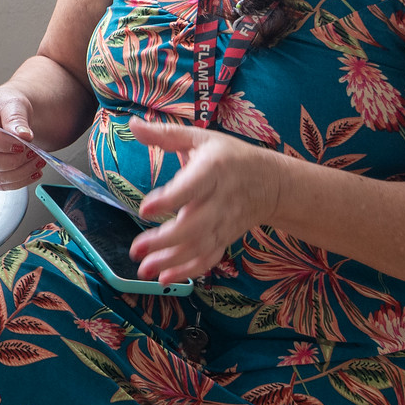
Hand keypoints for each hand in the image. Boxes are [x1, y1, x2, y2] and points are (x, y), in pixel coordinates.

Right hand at [0, 83, 43, 190]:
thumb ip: (16, 117)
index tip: (22, 142)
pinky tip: (33, 169)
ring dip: (19, 172)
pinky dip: (20, 180)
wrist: (16, 114)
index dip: (0, 142)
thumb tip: (21, 135)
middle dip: (12, 160)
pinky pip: (1, 184)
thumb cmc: (9, 104)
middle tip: (32, 152)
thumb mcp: (13, 101)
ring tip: (37, 159)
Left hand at [129, 122, 284, 283]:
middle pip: (195, 225)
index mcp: (214, 169)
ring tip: (144, 270)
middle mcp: (221, 199)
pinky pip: (210, 258)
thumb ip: (165, 134)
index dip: (170, 199)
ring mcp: (225, 223)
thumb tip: (132, 125)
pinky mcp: (226, 238)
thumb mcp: (200, 138)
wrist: (272, 183)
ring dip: (171, 261)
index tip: (145, 209)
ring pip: (199, 246)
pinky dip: (189, 271)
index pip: (192, 187)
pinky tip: (166, 278)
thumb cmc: (231, 156)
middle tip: (136, 249)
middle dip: (165, 241)